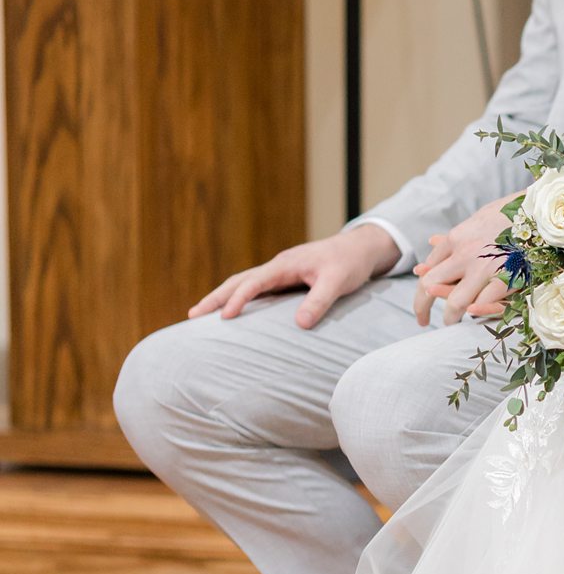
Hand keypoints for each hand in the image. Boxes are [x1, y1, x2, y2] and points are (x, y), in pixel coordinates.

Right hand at [188, 222, 399, 328]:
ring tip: (201, 315)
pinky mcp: (285, 279)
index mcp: (285, 265)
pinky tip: (231, 311)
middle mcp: (277, 266)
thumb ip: (319, 301)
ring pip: (243, 283)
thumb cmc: (349, 263)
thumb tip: (300, 324)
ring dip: (223, 297)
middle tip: (192, 316)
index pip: (255, 282)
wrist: (360, 249)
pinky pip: (255, 288)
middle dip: (215, 297)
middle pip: (239, 280)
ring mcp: (279, 272)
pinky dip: (238, 297)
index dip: (239, 299)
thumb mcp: (338, 281)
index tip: (225, 316)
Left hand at [412, 199, 510, 326]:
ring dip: (450, 316)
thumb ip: (457, 235)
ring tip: (449, 321)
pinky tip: (472, 314)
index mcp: (457, 238)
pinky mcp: (506, 278)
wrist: (542, 211)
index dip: (423, 285)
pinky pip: (484, 302)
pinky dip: (477, 310)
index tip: (424, 295)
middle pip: (431, 285)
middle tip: (423, 319)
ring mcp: (484, 268)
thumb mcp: (478, 219)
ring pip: (456, 301)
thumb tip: (431, 242)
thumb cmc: (511, 212)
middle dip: (422, 306)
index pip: (429, 267)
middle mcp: (464, 253)